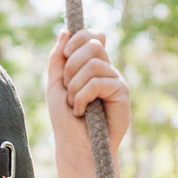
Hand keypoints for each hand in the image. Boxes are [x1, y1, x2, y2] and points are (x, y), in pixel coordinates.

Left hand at [48, 27, 129, 157]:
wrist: (76, 146)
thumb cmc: (66, 120)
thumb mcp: (55, 85)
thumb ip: (58, 59)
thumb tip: (64, 31)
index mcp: (91, 65)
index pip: (93, 36)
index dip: (79, 38)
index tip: (65, 54)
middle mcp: (106, 69)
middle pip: (93, 44)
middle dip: (72, 65)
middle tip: (68, 87)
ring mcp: (115, 80)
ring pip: (94, 64)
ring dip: (75, 85)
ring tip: (74, 103)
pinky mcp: (122, 93)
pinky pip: (98, 82)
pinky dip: (82, 97)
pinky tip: (81, 111)